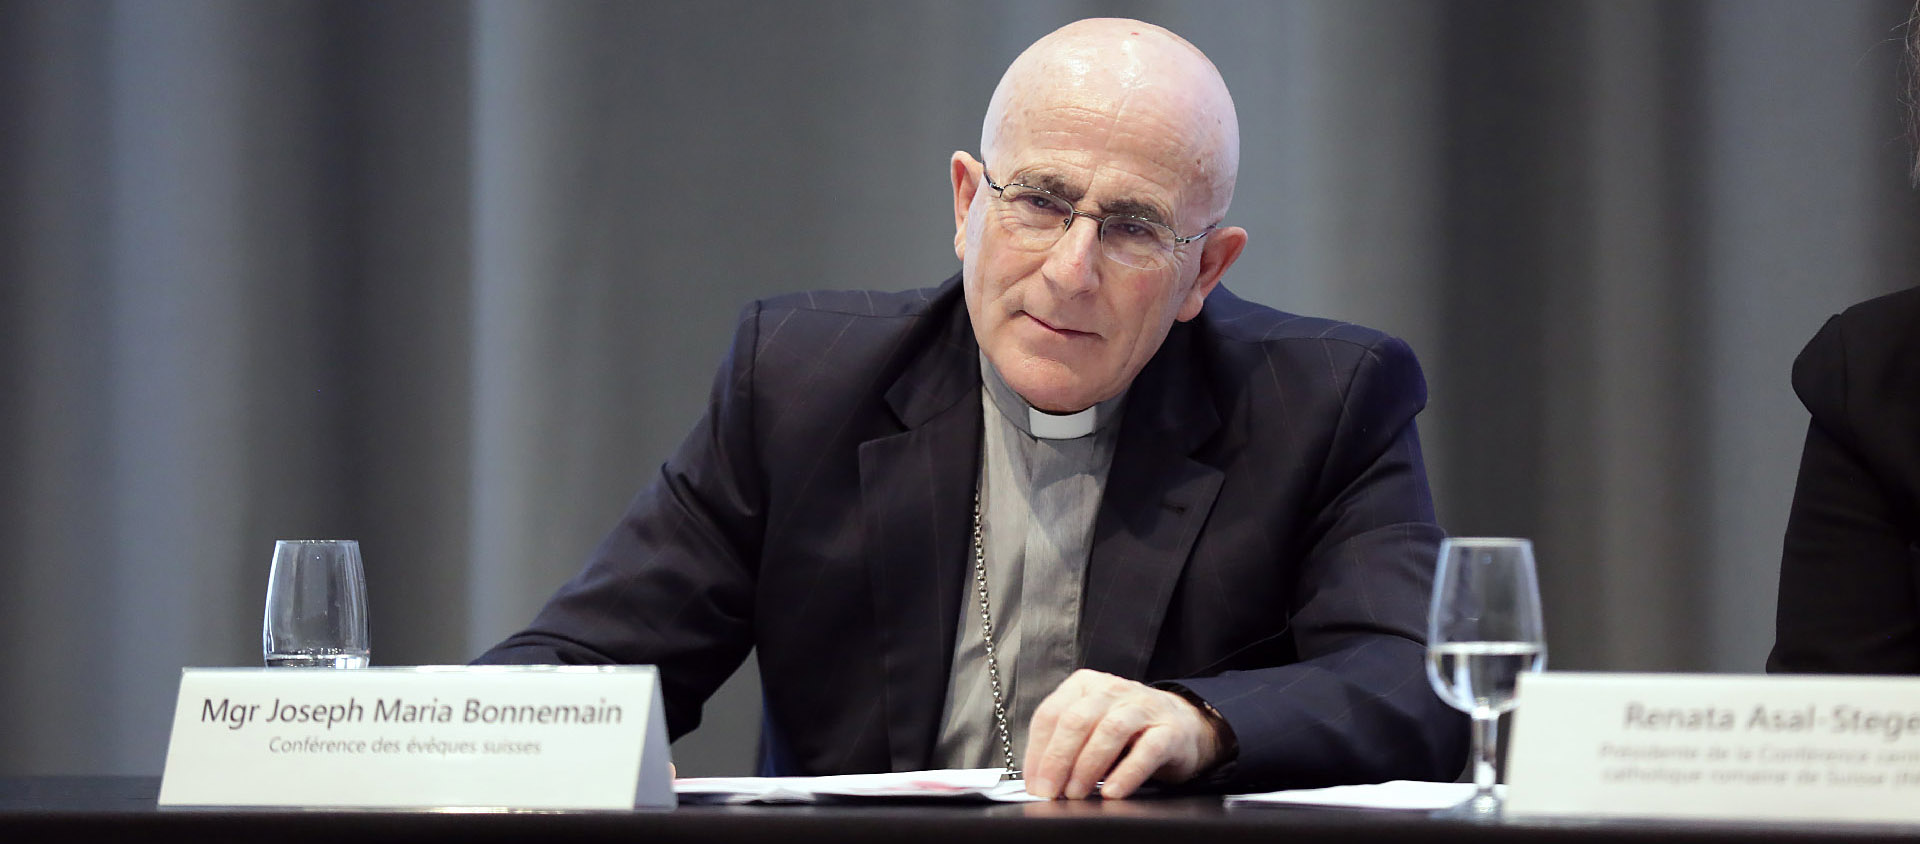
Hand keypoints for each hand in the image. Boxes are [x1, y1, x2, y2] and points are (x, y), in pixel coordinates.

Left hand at [1021, 669, 1226, 799]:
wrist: (1183, 724)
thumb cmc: (1128, 730)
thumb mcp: (1092, 726)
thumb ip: (1065, 744)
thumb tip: (1038, 780)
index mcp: (1085, 685)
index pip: (1051, 713)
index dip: (1037, 751)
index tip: (1034, 783)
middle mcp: (1113, 689)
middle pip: (1077, 720)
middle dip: (1058, 760)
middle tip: (1050, 792)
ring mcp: (1144, 706)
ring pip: (1110, 731)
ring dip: (1088, 767)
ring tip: (1077, 794)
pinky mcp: (1170, 730)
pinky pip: (1147, 751)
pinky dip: (1126, 774)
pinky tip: (1112, 792)